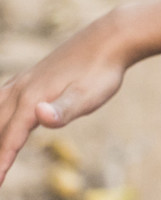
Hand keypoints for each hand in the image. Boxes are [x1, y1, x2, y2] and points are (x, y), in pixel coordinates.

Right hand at [0, 11, 131, 185]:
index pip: (10, 137)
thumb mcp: (89, 95)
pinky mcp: (33, 75)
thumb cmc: (102, 71)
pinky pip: (4, 97)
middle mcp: (23, 89)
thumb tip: (39, 115)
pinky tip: (3, 115)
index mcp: (32, 100)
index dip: (2, 161)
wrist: (111, 38)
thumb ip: (64, 109)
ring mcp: (26, 80)